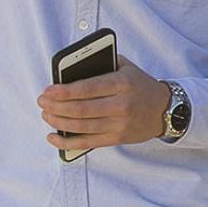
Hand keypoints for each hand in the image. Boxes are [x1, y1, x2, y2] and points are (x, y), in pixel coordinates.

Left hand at [37, 56, 172, 150]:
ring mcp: (119, 124)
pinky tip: (53, 137)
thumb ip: (102, 63)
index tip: (47, 90)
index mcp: (122, 83)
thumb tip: (71, 69)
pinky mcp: (116, 138)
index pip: (87, 88)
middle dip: (56, 107)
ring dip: (58, 122)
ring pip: (81, 127)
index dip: (63, 91)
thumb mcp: (126, 67)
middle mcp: (121, 105)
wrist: (166, 109)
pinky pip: (87, 143)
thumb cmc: (140, 85)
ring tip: (46, 115)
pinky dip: (67, 142)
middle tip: (42, 102)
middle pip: (80, 109)